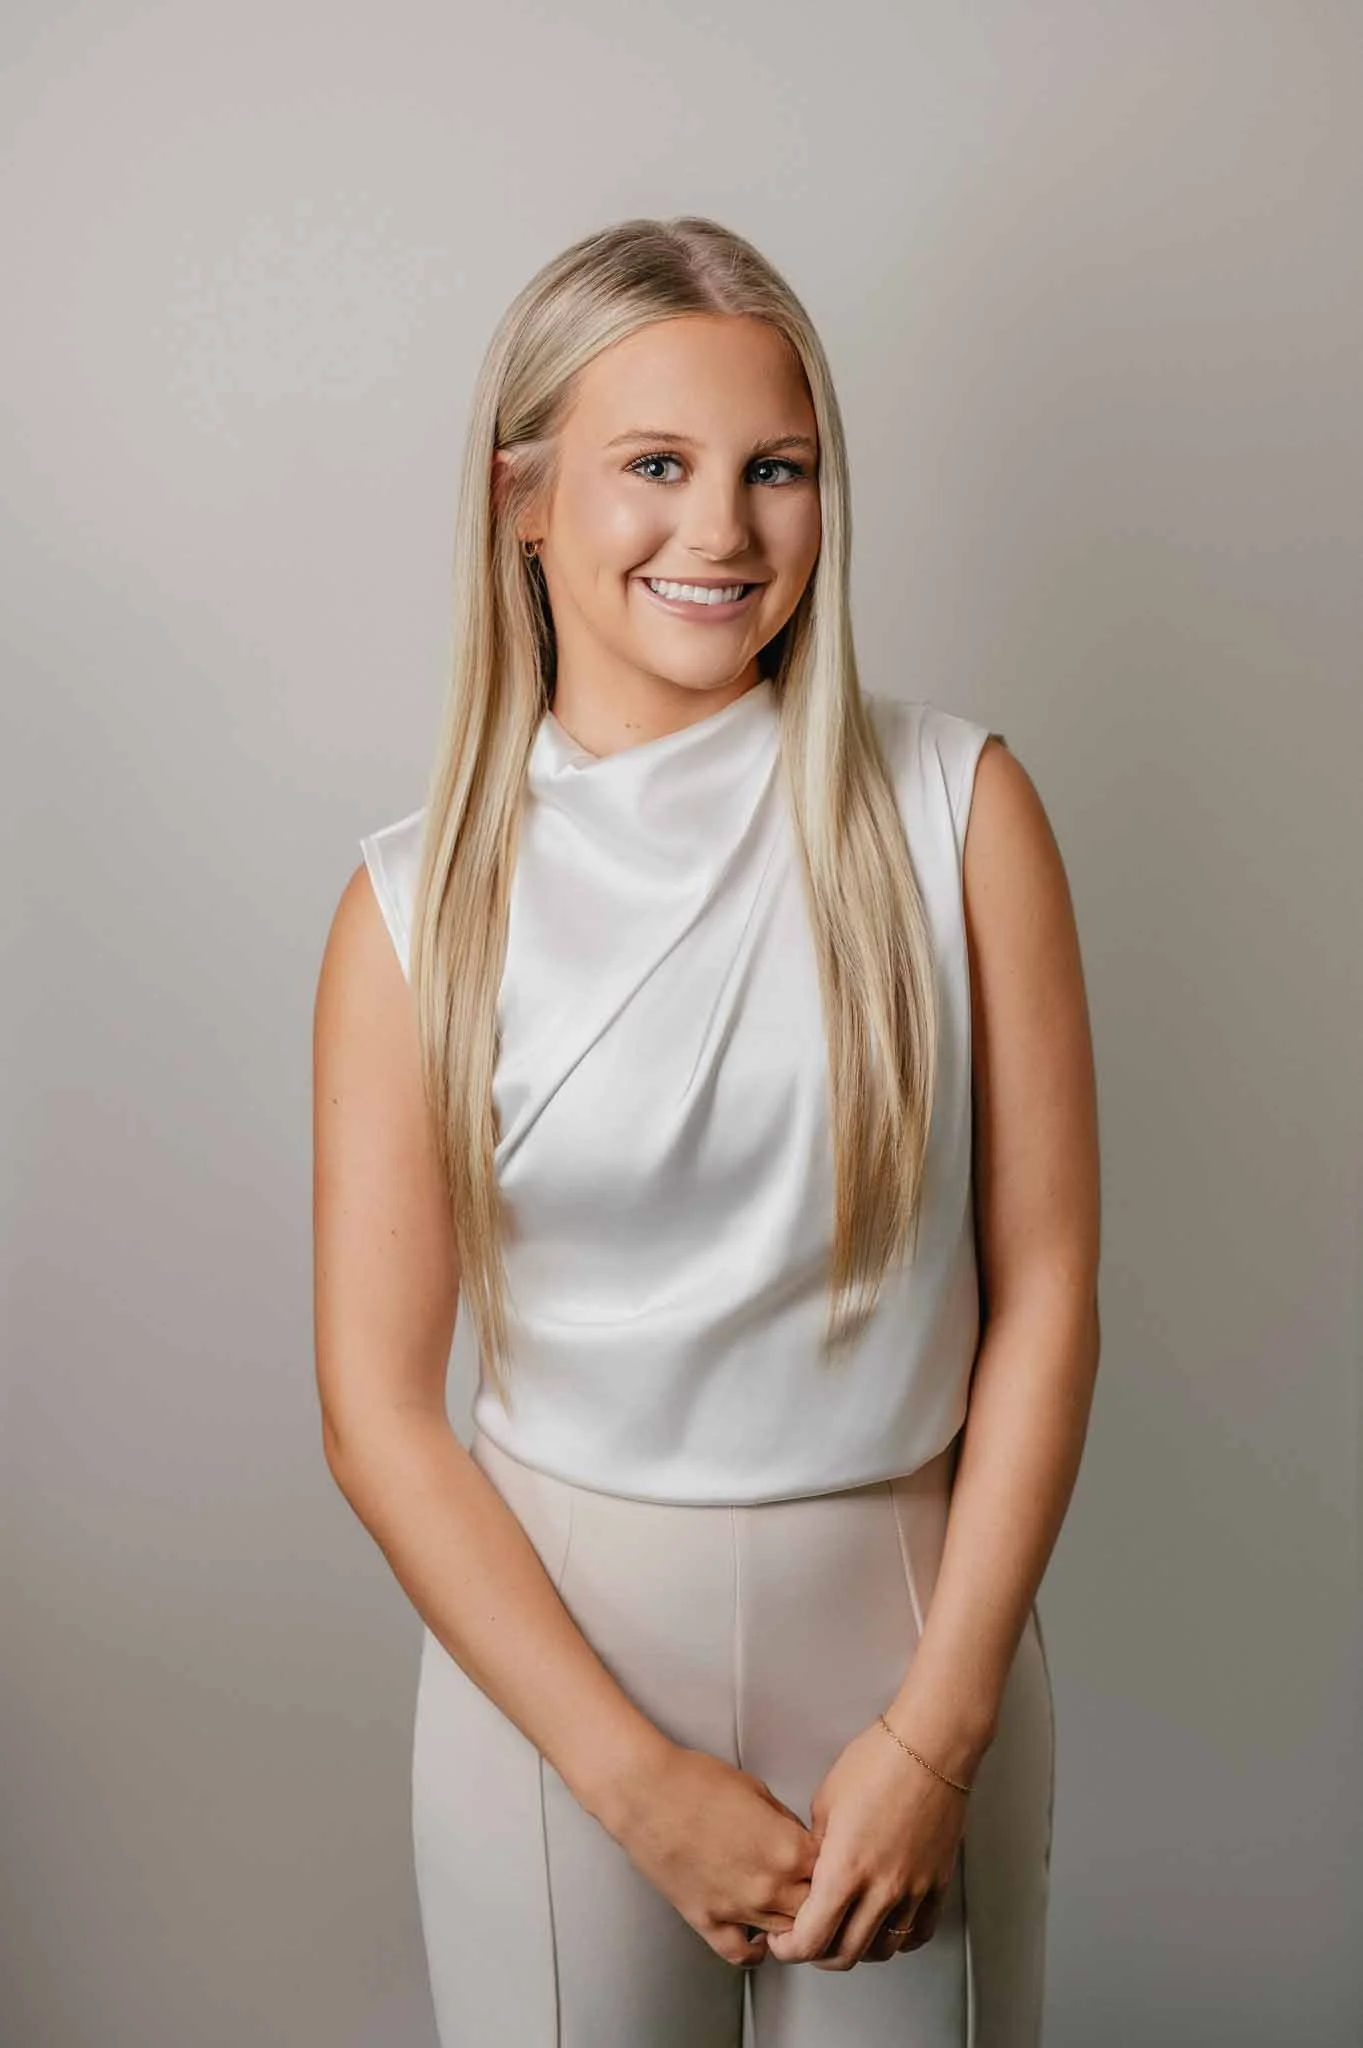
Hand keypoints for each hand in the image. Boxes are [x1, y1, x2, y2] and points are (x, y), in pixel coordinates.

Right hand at [610, 1742, 819, 1967]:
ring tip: (791, 1910)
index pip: (834, 1874)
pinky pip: (741, 1954)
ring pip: (785, 1936)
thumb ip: (786, 1823)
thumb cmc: (694, 1781)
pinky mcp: (707, 1920)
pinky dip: (755, 1951)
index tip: (830, 1863)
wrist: (645, 1792)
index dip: (834, 1866)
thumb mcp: (757, 1789)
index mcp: (789, 1849)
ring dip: (791, 1924)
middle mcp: (769, 1886)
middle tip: (813, 1889)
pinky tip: (758, 1938)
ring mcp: (738, 1909)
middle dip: (819, 1899)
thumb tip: (799, 1840)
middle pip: (816, 1911)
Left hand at [763, 1719, 966, 1969]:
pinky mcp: (937, 1883)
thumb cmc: (878, 1761)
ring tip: (843, 1931)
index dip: (789, 1948)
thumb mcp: (826, 1803)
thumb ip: (816, 1849)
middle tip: (806, 1938)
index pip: (811, 1939)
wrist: (930, 1745)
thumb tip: (812, 1874)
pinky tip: (886, 1926)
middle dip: (817, 1954)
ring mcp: (913, 1890)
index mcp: (845, 1870)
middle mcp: (881, 1889)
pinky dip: (898, 1939)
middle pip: (845, 1954)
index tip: (781, 1939)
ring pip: (881, 1950)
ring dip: (857, 1949)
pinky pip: (918, 1933)